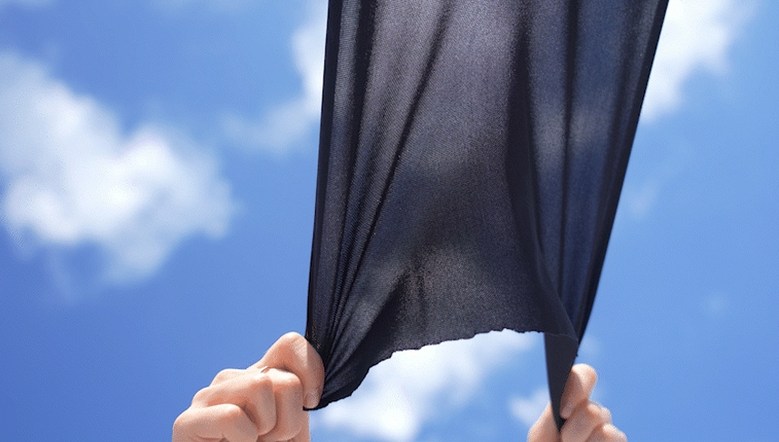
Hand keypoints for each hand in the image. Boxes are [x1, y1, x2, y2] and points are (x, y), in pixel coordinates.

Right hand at [173, 332, 324, 441]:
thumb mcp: (293, 424)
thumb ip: (299, 394)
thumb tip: (308, 381)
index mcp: (259, 375)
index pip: (290, 344)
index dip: (311, 371)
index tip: (311, 403)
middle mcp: (232, 379)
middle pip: (284, 377)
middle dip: (290, 418)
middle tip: (272, 439)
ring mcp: (207, 398)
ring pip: (260, 386)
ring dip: (269, 428)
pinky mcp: (186, 422)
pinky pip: (232, 416)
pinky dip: (244, 439)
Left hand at [528, 364, 626, 441]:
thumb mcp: (542, 436)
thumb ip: (551, 418)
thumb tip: (563, 407)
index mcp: (573, 401)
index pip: (585, 376)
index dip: (577, 387)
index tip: (563, 412)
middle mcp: (594, 414)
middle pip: (594, 409)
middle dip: (575, 430)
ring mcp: (609, 432)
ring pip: (606, 431)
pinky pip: (615, 439)